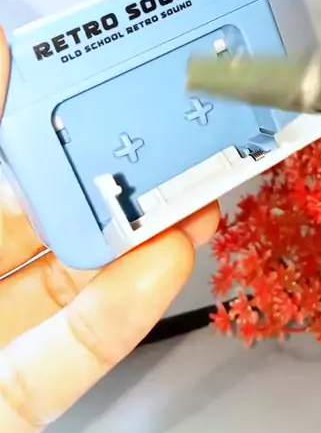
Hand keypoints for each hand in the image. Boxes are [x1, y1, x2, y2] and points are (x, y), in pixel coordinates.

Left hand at [0, 29, 218, 432]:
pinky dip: (118, 313)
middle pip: (29, 215)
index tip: (77, 75)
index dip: (28, 112)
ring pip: (61, 283)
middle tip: (153, 132)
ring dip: (131, 238)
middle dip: (101, 172)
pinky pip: (65, 357)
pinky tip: (161, 264)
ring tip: (181, 191)